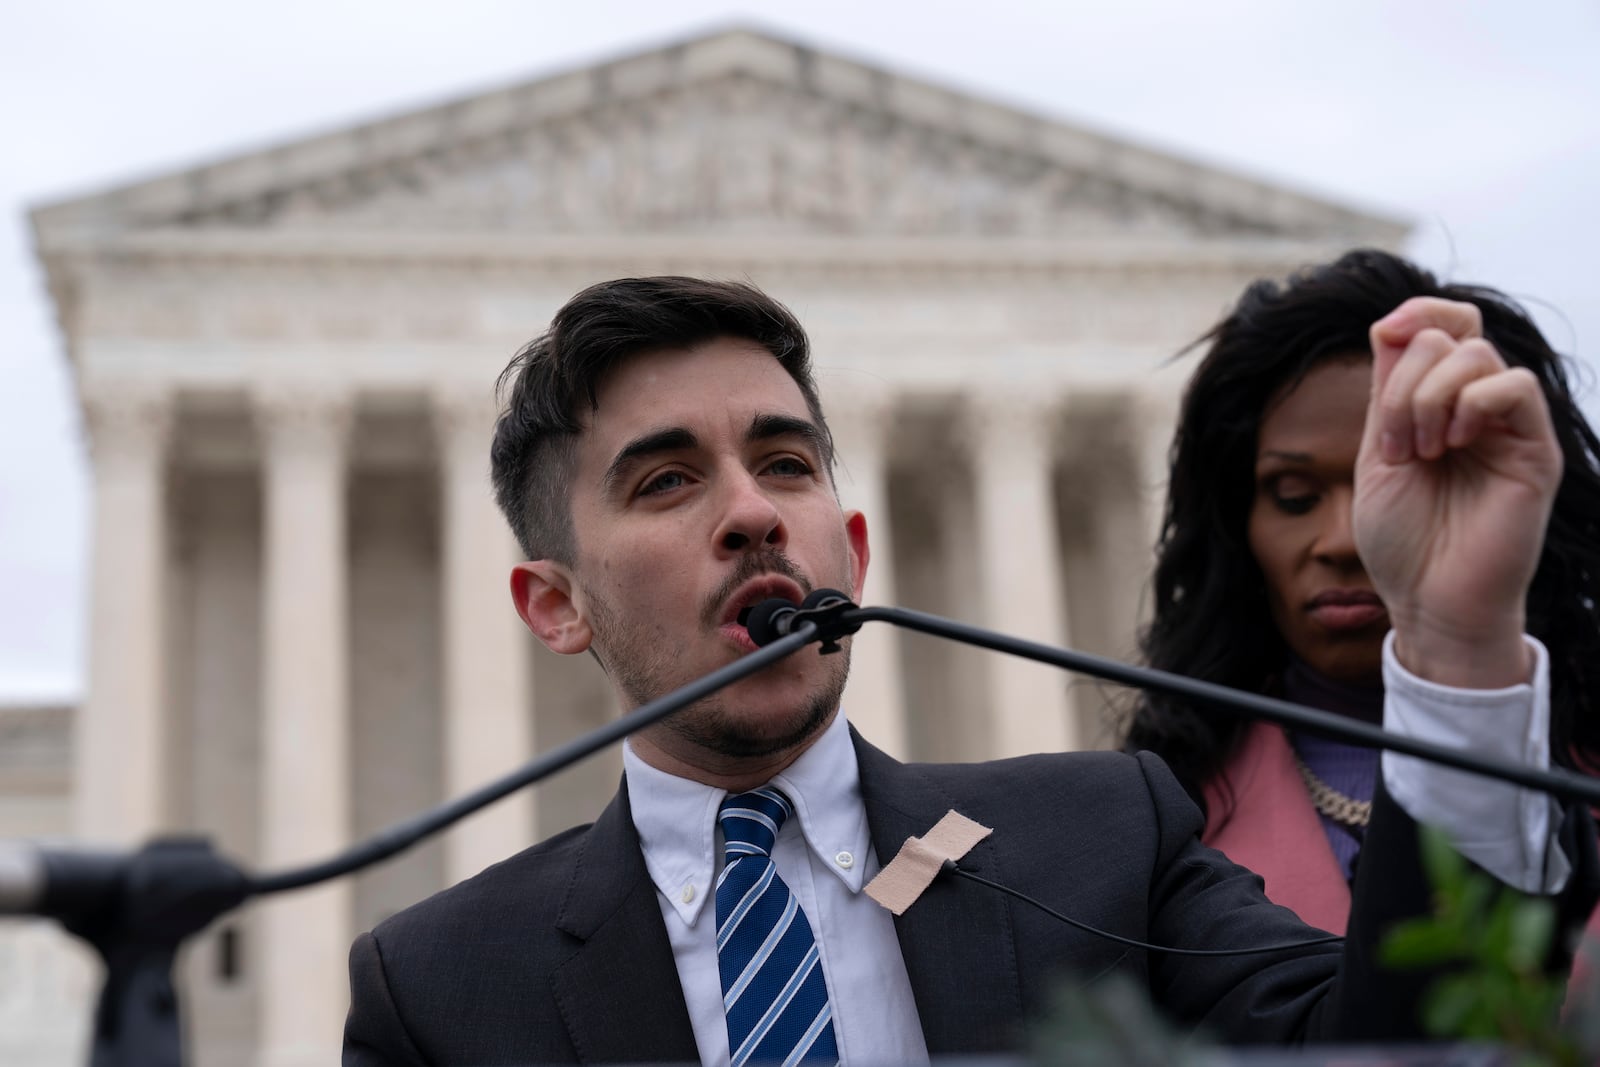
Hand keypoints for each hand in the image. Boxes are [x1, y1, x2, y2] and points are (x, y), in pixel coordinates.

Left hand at [1354, 297, 1561, 687]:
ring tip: (1421, 452)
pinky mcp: (1536, 451)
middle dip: (1405, 381)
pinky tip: (1453, 444)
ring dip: (1429, 396)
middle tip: (1398, 443)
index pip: (1444, 325)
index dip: (1417, 311)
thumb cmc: (1401, 539)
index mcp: (1439, 405)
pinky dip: (1472, 402)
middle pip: (1451, 335)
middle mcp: (1477, 409)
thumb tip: (1390, 323)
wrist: (1428, 600)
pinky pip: (1515, 386)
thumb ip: (1387, 392)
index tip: (1385, 332)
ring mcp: (1509, 428)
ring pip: (1478, 354)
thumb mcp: (1377, 454)